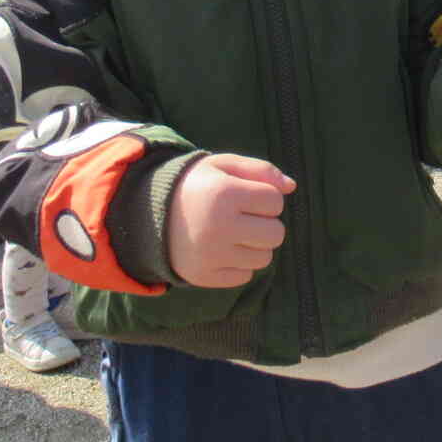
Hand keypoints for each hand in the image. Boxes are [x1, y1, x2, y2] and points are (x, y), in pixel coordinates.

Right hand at [166, 153, 294, 289]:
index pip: (275, 201)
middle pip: (276, 234)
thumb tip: (292, 187)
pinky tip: (222, 248)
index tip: (246, 195)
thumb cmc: (196, 185)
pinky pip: (245, 276)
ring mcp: (211, 255)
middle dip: (266, 223)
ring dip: (255, 245)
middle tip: (243, 216)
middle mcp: (219, 227)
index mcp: (224, 194)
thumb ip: (260, 170)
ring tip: (233, 232)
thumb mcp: (223, 165)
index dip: (266, 196)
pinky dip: (239, 263)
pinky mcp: (205, 276)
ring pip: (264, 258)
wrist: (149, 212)